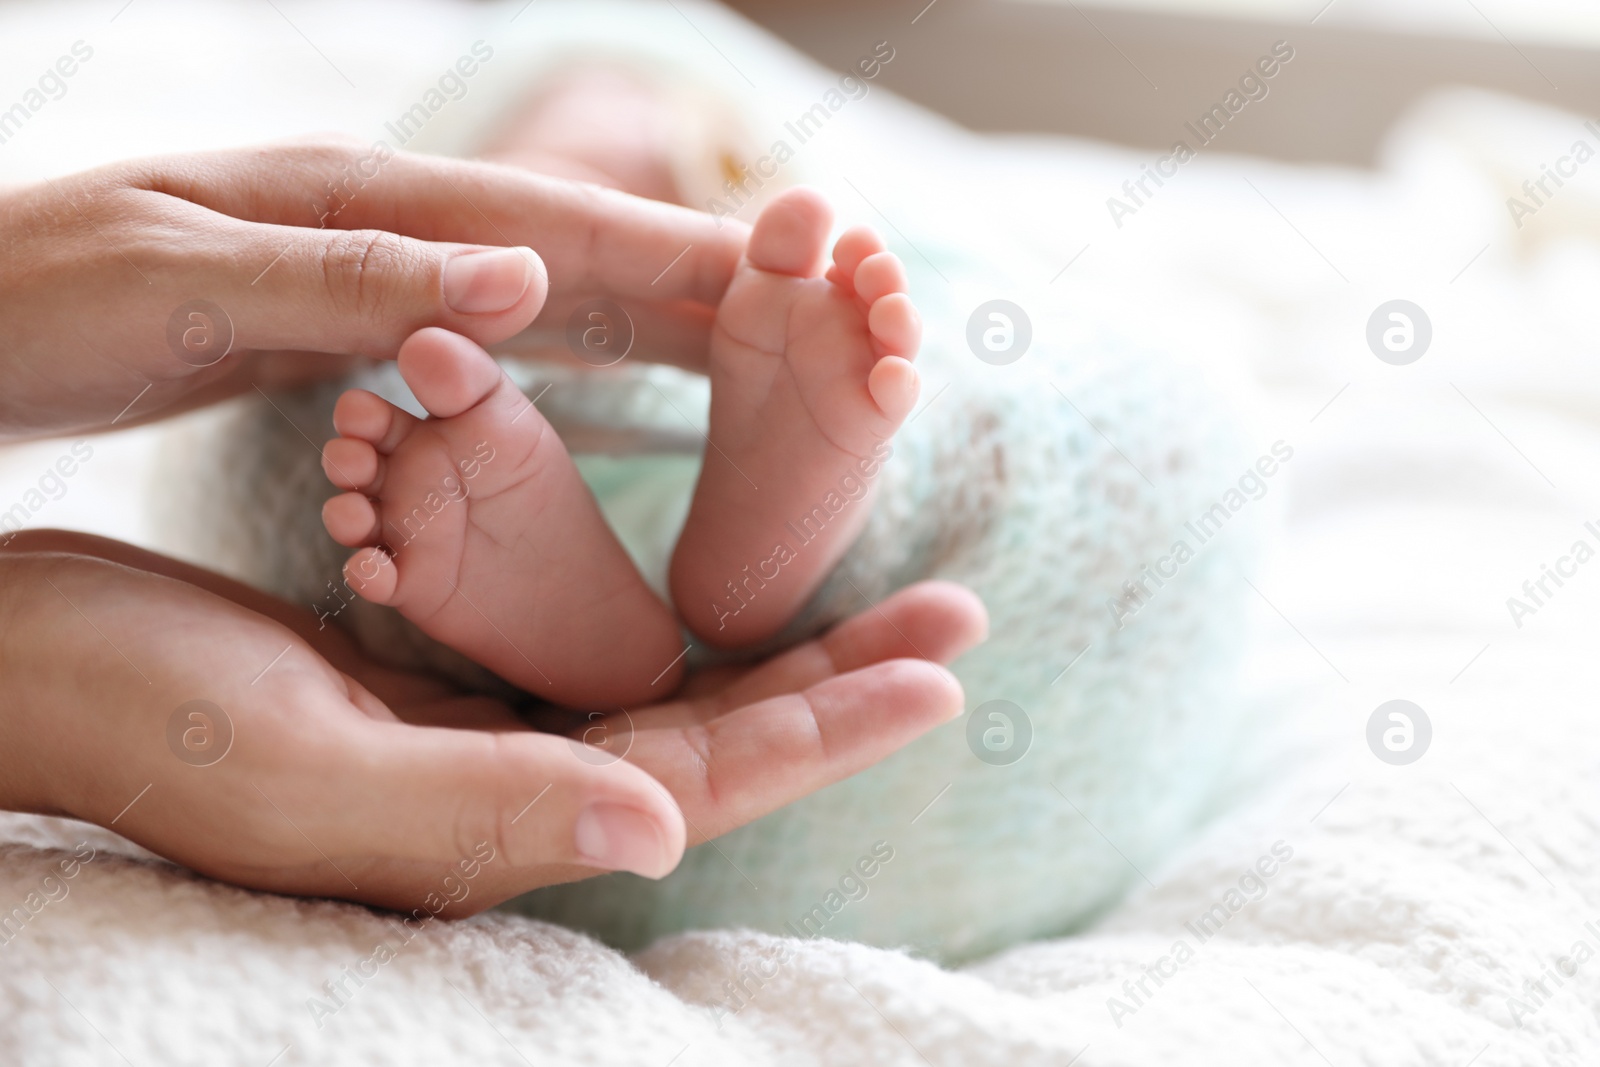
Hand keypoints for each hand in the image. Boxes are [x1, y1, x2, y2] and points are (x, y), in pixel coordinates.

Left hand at [0, 137, 745, 439]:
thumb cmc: (38, 302)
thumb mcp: (183, 287)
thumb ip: (353, 283)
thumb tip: (530, 278)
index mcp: (358, 209)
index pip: (557, 233)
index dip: (682, 264)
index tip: (792, 290)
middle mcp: (384, 231)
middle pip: (581, 255)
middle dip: (707, 288)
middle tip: (827, 320)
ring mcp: (371, 274)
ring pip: (553, 293)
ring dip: (663, 320)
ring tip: (762, 350)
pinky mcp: (350, 324)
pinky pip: (499, 336)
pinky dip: (583, 349)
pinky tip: (623, 369)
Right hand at [0, 532, 984, 914]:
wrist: (36, 661)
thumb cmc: (142, 720)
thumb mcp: (308, 776)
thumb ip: (485, 811)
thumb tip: (663, 828)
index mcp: (497, 824)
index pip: (705, 779)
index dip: (829, 728)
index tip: (945, 672)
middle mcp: (511, 789)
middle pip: (717, 733)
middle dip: (841, 677)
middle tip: (957, 608)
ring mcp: (483, 735)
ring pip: (672, 689)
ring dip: (777, 638)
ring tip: (883, 586)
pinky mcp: (448, 682)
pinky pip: (595, 650)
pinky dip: (673, 611)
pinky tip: (720, 581)